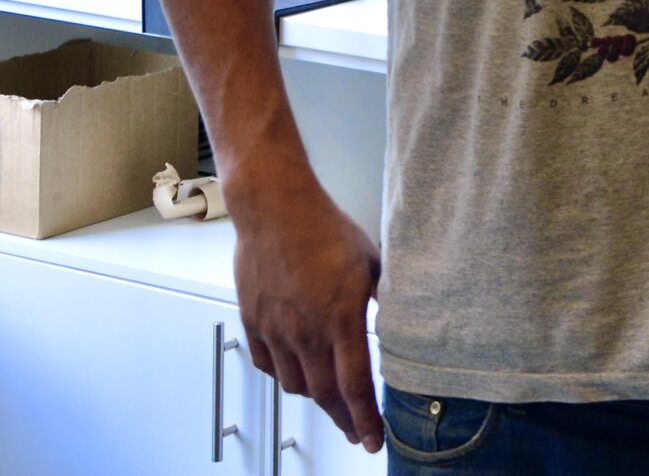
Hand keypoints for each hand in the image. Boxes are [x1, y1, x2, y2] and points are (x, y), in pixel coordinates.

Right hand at [230, 177, 385, 453]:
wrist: (275, 208)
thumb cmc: (324, 227)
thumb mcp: (371, 262)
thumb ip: (381, 298)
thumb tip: (396, 318)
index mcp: (340, 319)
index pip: (355, 385)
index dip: (365, 419)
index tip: (372, 439)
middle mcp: (305, 332)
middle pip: (325, 395)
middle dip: (344, 420)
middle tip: (355, 432)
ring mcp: (275, 330)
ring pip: (295, 384)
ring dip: (315, 398)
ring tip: (330, 400)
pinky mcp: (253, 322)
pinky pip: (266, 364)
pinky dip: (283, 375)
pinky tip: (295, 371)